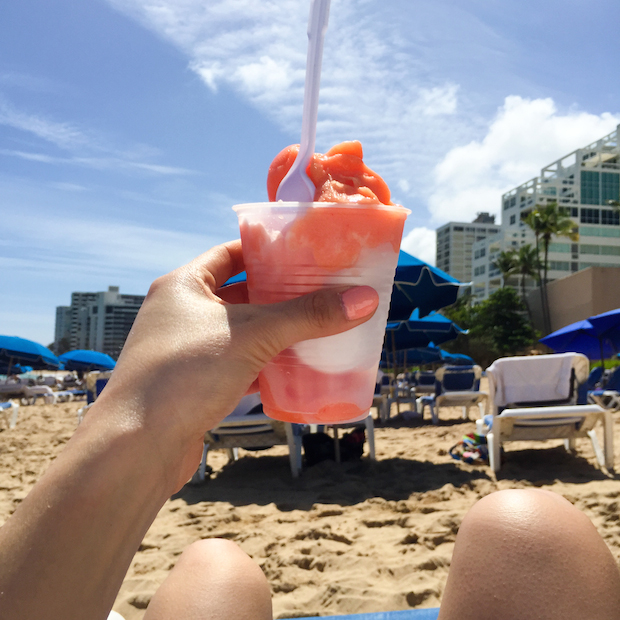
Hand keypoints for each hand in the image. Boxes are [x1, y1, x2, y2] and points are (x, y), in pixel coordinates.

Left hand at [92, 239, 378, 491]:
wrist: (137, 448)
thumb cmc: (183, 375)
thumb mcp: (252, 335)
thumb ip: (308, 316)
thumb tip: (364, 299)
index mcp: (185, 285)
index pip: (232, 252)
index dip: (269, 249)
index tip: (306, 252)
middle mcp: (182, 313)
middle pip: (242, 293)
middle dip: (282, 294)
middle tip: (323, 290)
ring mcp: (188, 350)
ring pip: (243, 332)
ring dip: (277, 332)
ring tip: (319, 327)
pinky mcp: (195, 383)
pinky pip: (239, 364)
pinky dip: (266, 364)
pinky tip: (296, 368)